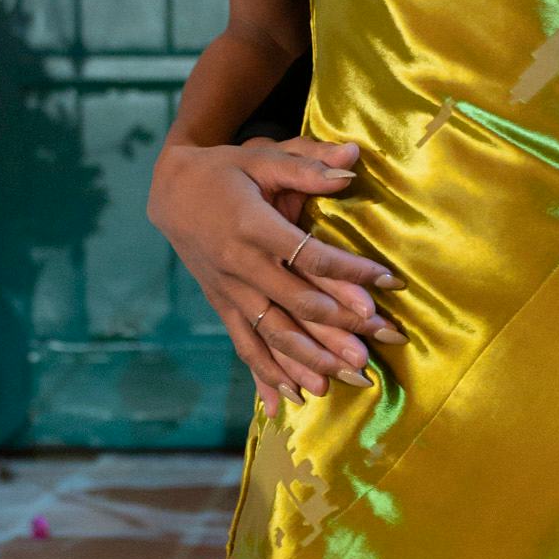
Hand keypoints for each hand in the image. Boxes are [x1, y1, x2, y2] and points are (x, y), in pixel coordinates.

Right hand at [148, 136, 401, 401]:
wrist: (169, 190)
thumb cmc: (225, 170)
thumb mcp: (262, 157)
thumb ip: (307, 163)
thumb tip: (353, 158)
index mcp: (253, 226)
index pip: (308, 255)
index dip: (349, 272)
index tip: (388, 283)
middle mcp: (240, 265)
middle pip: (297, 303)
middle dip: (341, 327)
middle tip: (381, 344)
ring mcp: (228, 290)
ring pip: (272, 333)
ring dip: (310, 359)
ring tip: (346, 379)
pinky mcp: (221, 305)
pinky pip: (244, 345)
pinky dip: (266, 374)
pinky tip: (290, 400)